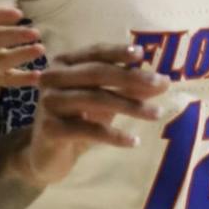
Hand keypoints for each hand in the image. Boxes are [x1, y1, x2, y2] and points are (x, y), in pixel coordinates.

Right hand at [17, 43, 169, 185]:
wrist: (45, 156)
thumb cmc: (77, 121)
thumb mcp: (104, 101)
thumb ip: (128, 88)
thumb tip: (163, 81)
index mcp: (63, 64)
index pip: (95, 52)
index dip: (118, 52)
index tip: (142, 53)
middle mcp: (51, 78)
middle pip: (97, 73)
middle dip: (132, 78)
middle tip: (162, 84)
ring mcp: (49, 103)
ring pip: (96, 99)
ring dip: (131, 106)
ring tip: (157, 113)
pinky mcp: (51, 129)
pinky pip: (89, 130)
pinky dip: (114, 135)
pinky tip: (134, 141)